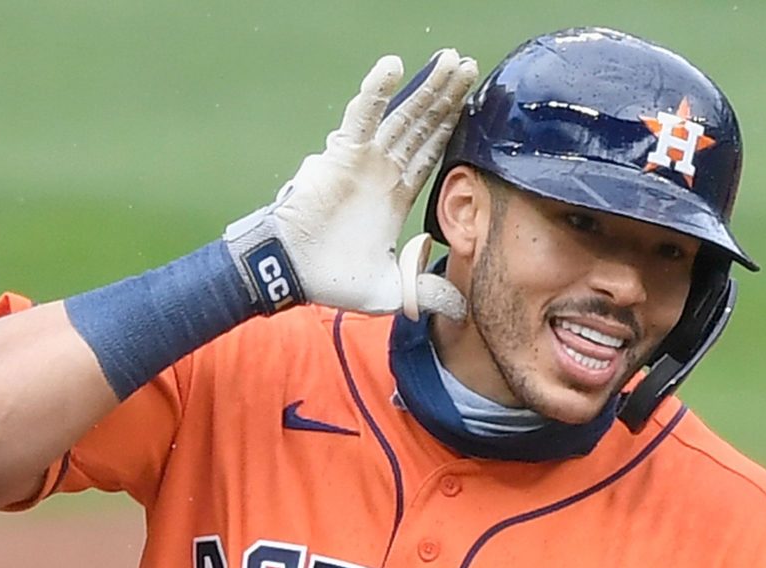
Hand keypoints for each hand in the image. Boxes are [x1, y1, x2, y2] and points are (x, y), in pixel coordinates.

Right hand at [224, 50, 477, 318]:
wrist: (293, 273)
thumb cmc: (333, 280)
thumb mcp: (392, 290)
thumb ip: (426, 291)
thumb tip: (461, 309)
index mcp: (396, 194)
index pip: (432, 152)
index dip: (451, 127)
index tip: (472, 103)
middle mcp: (383, 170)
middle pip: (424, 126)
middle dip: (447, 97)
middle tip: (469, 66)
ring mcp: (365, 159)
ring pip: (402, 115)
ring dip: (427, 88)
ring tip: (451, 60)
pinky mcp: (342, 154)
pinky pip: (362, 117)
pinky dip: (376, 92)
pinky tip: (392, 66)